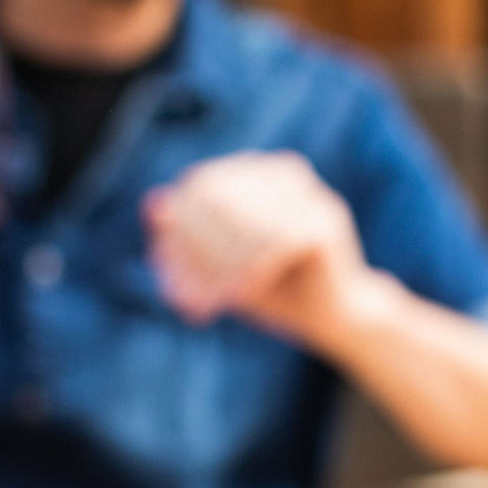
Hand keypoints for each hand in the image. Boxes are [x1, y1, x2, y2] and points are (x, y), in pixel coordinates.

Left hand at [143, 150, 375, 349]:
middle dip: (199, 251)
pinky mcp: (326, 222)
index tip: (176, 285)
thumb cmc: (272, 287)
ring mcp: (310, 194)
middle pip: (217, 197)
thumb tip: (153, 201)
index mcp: (259, 170)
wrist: (334, 316)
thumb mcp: (218, 266)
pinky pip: (272, 241)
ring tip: (222, 299)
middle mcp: (285, 171)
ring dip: (224, 266)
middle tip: (195, 299)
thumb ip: (186, 238)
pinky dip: (251, 272)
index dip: (179, 233)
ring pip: (242, 218)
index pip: (200, 183)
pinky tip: (246, 295)